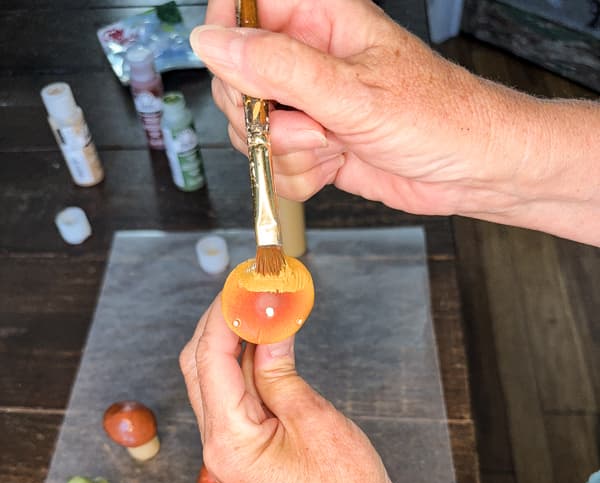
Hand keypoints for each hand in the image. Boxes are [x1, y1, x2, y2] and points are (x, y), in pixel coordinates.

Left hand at [180, 297, 446, 482]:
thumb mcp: (313, 420)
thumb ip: (279, 370)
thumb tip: (266, 327)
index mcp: (227, 439)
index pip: (210, 358)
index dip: (225, 312)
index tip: (245, 280)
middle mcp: (218, 446)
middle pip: (202, 367)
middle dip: (221, 322)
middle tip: (250, 287)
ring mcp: (231, 452)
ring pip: (216, 382)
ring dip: (234, 342)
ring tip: (261, 307)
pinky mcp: (248, 453)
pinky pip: (236, 400)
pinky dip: (247, 368)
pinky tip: (267, 343)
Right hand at [191, 0, 546, 220]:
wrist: (471, 171)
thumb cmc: (438, 117)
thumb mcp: (353, 90)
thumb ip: (278, 67)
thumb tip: (213, 41)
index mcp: (320, 19)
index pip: (243, 8)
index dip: (229, 40)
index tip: (242, 77)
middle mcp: (308, 60)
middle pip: (236, 81)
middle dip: (263, 117)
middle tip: (309, 124)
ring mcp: (310, 106)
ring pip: (254, 131)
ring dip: (287, 153)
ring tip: (333, 147)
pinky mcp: (315, 147)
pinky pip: (277, 165)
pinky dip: (299, 177)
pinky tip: (334, 167)